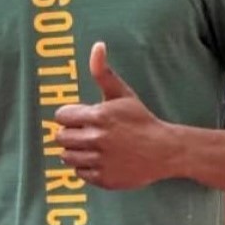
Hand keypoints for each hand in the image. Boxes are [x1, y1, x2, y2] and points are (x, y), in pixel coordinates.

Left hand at [54, 42, 178, 189]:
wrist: (164, 150)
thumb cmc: (140, 119)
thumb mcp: (122, 94)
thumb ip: (102, 71)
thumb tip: (97, 45)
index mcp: (98, 116)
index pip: (61, 117)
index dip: (69, 116)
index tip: (82, 118)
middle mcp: (96, 139)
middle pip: (60, 137)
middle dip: (71, 133)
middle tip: (87, 133)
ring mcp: (99, 160)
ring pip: (66, 156)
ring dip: (75, 151)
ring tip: (91, 146)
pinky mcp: (103, 178)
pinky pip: (79, 172)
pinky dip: (86, 167)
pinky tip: (100, 159)